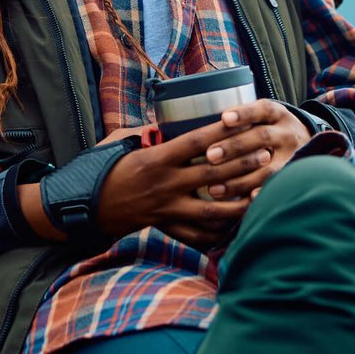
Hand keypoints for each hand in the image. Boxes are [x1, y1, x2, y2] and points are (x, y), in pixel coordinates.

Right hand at [93, 118, 264, 248]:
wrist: (88, 206)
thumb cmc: (107, 169)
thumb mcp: (125, 142)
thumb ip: (150, 132)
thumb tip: (171, 118)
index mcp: (156, 159)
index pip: (196, 142)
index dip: (222, 132)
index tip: (243, 122)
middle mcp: (165, 184)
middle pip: (212, 174)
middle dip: (242, 164)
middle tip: (266, 154)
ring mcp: (167, 209)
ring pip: (212, 209)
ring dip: (239, 202)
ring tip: (261, 192)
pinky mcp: (166, 227)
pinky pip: (197, 235)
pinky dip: (218, 232)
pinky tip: (237, 225)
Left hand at [196, 99, 312, 201]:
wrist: (309, 142)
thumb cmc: (269, 130)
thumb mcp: (263, 118)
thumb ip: (240, 121)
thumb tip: (199, 126)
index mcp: (276, 114)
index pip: (261, 109)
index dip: (243, 114)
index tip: (224, 119)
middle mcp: (287, 133)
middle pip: (261, 137)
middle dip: (234, 147)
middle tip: (209, 156)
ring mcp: (293, 156)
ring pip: (268, 168)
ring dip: (239, 179)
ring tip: (213, 189)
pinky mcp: (294, 177)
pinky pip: (276, 188)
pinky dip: (261, 194)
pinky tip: (245, 201)